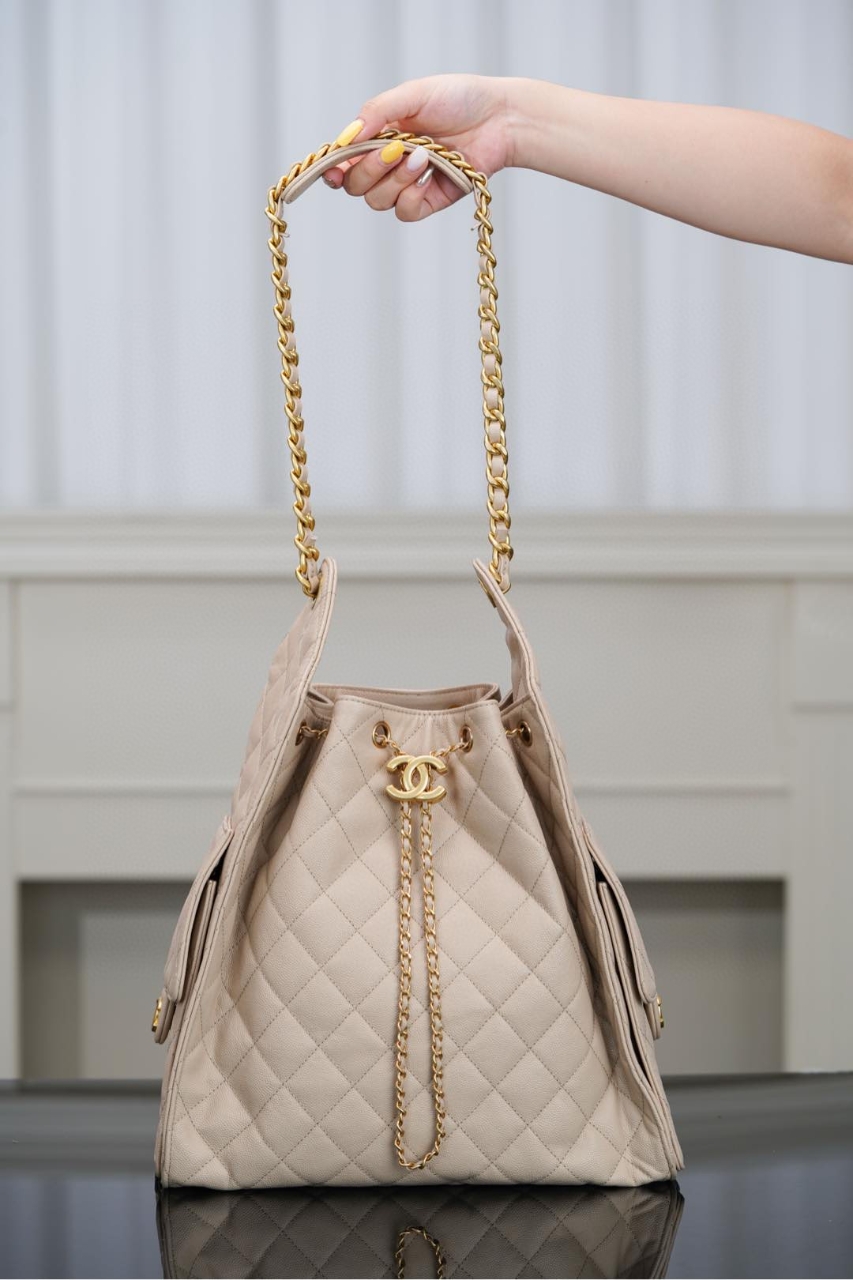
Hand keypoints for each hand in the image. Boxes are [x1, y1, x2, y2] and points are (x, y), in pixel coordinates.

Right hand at [324, 74, 512, 220]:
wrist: (500, 118)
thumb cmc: (459, 98)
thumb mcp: (413, 95)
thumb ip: (377, 112)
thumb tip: (348, 136)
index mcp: (379, 136)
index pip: (345, 161)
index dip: (334, 170)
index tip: (334, 171)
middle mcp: (390, 163)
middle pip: (356, 186)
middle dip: (371, 169)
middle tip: (395, 149)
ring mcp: (409, 184)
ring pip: (378, 201)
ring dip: (396, 179)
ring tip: (424, 155)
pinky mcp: (430, 201)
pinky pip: (405, 212)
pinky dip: (412, 194)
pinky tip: (429, 172)